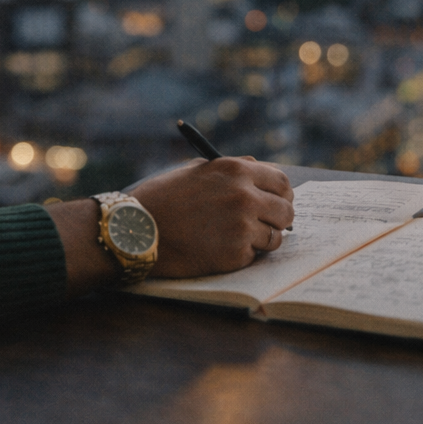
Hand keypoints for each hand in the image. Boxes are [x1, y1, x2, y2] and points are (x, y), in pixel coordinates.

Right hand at [131, 157, 294, 278]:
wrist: (136, 230)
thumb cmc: (161, 198)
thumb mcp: (195, 171)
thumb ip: (230, 169)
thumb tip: (258, 167)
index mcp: (235, 170)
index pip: (282, 181)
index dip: (282, 194)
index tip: (277, 202)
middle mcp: (244, 196)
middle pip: (286, 211)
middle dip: (278, 220)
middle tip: (265, 225)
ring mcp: (242, 226)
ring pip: (275, 237)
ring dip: (261, 240)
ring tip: (237, 239)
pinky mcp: (235, 254)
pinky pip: (254, 256)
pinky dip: (241, 256)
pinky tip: (219, 249)